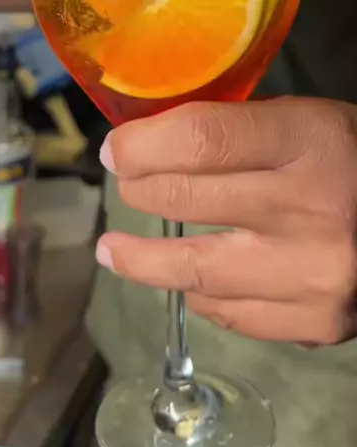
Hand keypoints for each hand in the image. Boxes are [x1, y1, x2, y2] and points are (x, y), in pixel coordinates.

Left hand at [97, 98, 356, 344]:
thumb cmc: (354, 161)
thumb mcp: (307, 121)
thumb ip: (238, 132)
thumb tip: (151, 146)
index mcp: (309, 139)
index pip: (200, 139)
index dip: (142, 145)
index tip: (115, 151)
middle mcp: (311, 208)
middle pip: (185, 198)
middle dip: (138, 190)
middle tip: (125, 186)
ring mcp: (313, 275)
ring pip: (193, 271)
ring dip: (141, 259)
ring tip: (113, 252)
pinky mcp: (318, 324)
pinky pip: (230, 312)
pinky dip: (201, 293)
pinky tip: (191, 281)